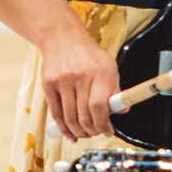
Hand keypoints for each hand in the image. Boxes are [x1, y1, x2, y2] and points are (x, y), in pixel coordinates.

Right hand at [37, 16, 122, 142]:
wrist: (62, 37)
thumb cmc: (88, 55)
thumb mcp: (108, 66)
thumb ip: (115, 89)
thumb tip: (123, 110)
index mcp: (101, 72)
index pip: (100, 106)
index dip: (104, 124)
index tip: (108, 131)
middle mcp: (81, 76)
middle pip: (84, 115)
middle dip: (92, 131)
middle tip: (95, 133)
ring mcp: (62, 81)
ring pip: (70, 118)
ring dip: (78, 132)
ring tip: (84, 134)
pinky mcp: (48, 84)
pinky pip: (56, 113)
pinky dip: (63, 128)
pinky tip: (69, 134)